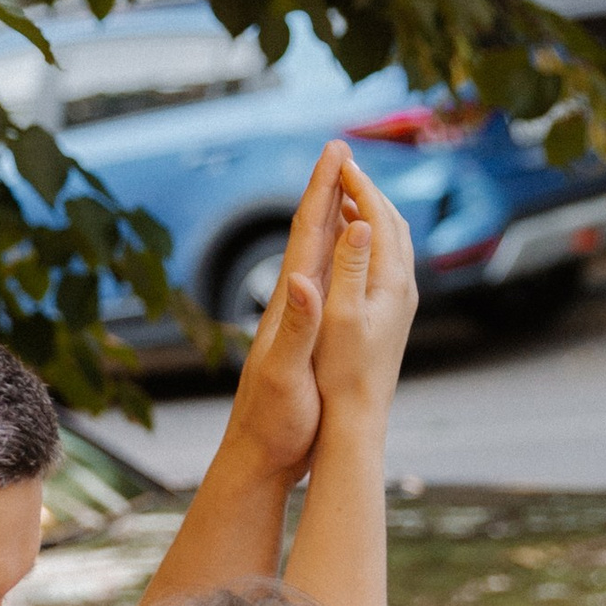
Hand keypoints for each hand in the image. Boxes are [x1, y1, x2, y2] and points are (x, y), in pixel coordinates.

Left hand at [216, 140, 348, 480]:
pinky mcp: (305, 339)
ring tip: (347, 191)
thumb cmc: (274, 421)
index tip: (336, 150)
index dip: (321, 190)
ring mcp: (296, 320)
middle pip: (309, 235)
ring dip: (331, 220)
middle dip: (326, 191)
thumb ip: (297, 329)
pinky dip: (335, 261)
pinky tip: (341, 261)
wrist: (258, 456)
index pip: (307, 234)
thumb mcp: (286, 375)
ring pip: (316, 257)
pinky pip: (323, 284)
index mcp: (288, 303)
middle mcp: (290, 304)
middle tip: (342, 151)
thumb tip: (301, 281)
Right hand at [312, 149, 416, 429]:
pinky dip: (373, 237)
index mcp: (390, 283)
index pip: (378, 218)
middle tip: (344, 165)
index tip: (338, 159)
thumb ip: (350, 268)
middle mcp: (403, 288)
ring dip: (373, 211)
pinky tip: (354, 242)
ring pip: (394, 241)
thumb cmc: (341, 373)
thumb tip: (358, 224)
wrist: (358, 419)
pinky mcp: (394, 314)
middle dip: (369, 190)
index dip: (358, 185)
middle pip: (392, 223)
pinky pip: (388, 259)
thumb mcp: (340, 318)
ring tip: (349, 193)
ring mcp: (402, 301)